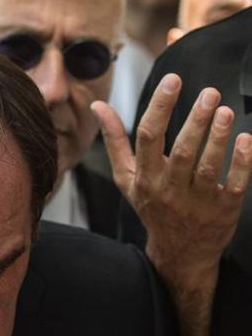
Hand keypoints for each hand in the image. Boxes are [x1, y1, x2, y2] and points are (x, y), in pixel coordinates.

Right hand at [92, 76, 251, 335]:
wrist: (179, 255)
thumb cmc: (154, 209)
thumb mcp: (128, 180)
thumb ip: (116, 142)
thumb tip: (98, 106)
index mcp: (146, 179)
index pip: (148, 139)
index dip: (160, 107)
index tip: (173, 80)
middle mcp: (170, 191)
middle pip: (181, 153)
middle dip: (195, 122)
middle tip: (209, 93)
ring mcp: (197, 202)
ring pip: (207, 168)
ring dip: (217, 139)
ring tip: (225, 112)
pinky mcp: (223, 211)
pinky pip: (233, 185)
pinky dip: (241, 163)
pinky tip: (246, 139)